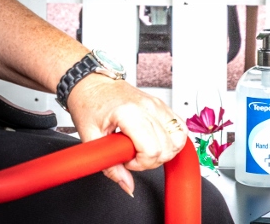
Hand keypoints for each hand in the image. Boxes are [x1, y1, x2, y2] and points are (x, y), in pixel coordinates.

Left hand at [65, 74, 187, 195]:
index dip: (140, 163)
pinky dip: (172, 140)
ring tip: (143, 148)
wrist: (91, 83)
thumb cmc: (89, 103)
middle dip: (150, 160)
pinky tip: (154, 141)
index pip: (152, 149)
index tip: (127, 160)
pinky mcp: (162, 105)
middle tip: (132, 155)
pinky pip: (180, 127)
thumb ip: (109, 166)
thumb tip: (126, 185)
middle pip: (167, 147)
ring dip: (164, 151)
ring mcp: (157, 104)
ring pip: (178, 139)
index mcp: (129, 112)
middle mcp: (148, 106)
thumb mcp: (90, 136)